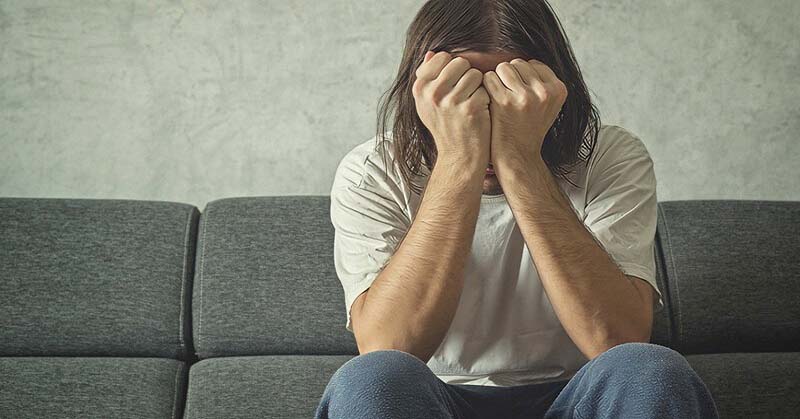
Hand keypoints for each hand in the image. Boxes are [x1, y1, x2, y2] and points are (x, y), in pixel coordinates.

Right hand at [413, 51, 490, 169]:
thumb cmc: (446, 126)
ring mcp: (450, 102)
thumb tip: (432, 53)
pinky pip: (485, 88)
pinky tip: (479, 113)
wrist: (459, 155)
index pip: (443, 57)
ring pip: (475, 74)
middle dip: (467, 76)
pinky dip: (486, 99)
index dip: (454, 69)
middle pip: (460, 63)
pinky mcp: (470, 109)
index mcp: (420, 88)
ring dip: (478, 87)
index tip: (453, 86)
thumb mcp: (428, 103)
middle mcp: (432, 93)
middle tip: (465, 96)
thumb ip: (429, 77)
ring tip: (471, 104)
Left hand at [482, 58, 567, 167]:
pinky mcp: (504, 102)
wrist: (517, 156)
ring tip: (501, 100)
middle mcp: (544, 92)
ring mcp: (525, 97)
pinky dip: (486, 88)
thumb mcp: (547, 105)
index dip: (522, 77)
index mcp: (558, 90)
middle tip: (510, 100)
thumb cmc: (527, 129)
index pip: (533, 63)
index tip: (520, 95)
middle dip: (510, 78)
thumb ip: (542, 82)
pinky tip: (491, 103)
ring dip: (497, 81)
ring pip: (503, 68)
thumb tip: (527, 58)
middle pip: (518, 63)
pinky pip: (489, 78)